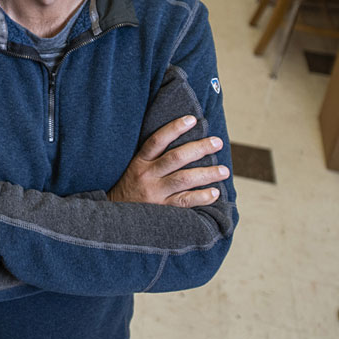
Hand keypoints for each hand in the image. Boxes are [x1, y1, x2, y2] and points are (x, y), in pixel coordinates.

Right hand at [108, 115, 227, 207]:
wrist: (114, 218)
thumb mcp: (133, 169)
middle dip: (199, 149)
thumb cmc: (129, 189)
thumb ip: (151, 158)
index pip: (157, 141)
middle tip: (217, 143)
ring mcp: (154, 194)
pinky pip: (185, 202)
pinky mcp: (161, 210)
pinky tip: (214, 193)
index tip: (192, 119)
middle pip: (176, 158)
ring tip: (224, 171)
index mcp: (139, 162)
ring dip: (207, 174)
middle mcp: (147, 176)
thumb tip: (181, 144)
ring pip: (184, 179)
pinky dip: (201, 197)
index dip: (174, 128)